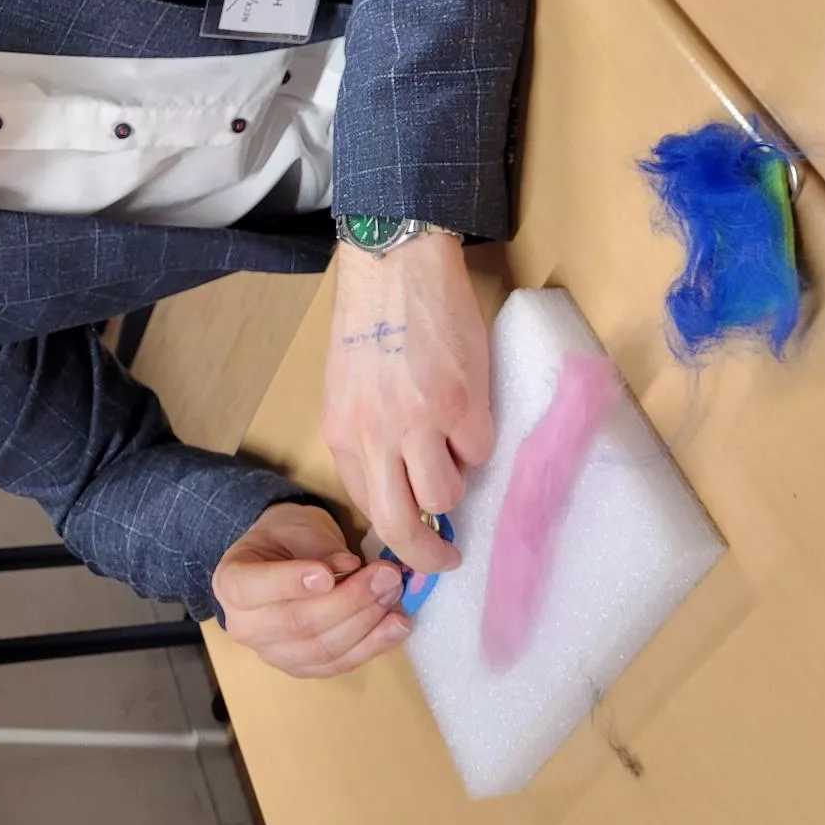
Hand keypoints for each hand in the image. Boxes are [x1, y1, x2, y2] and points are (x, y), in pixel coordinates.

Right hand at [212, 502, 411, 678]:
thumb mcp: (297, 526)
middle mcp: (244, 625)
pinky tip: (397, 625)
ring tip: (395, 595)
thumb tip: (350, 568)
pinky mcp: (301, 668)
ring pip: (322, 649)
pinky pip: (339, 664)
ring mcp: (272, 653)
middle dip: (350, 600)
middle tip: (386, 576)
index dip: (291, 583)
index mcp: (231, 582)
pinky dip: (372, 646)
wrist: (280, 561)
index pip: (254, 587)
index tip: (327, 573)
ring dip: (367, 624)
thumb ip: (320, 548)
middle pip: (298, 622)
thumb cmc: (286, 538)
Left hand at [323, 231, 493, 574]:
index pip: (367, 507)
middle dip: (426, 555)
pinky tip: (468, 409)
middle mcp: (376, 437)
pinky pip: (480, 451)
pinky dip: (479, 440)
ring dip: (456, 480)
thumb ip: (365, 436)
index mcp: (344, 434)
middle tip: (445, 558)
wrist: (395, 266)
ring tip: (453, 447)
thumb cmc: (369, 321)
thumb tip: (393, 481)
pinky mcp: (462, 404)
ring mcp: (420, 423)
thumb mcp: (346, 388)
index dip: (394, 528)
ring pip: (447, 493)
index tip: (412, 534)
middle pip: (402, 524)